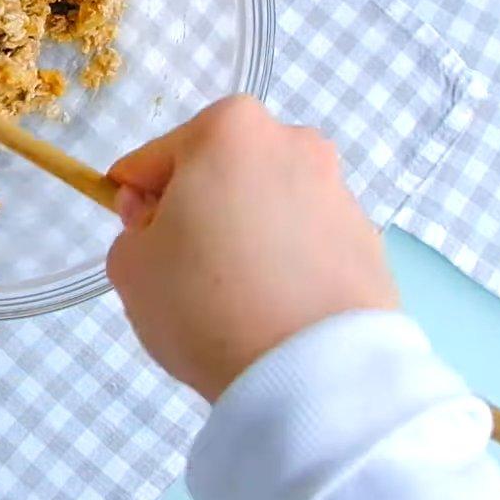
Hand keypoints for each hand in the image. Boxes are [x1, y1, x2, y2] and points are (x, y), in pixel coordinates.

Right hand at [105, 94, 397, 401]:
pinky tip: (274, 312)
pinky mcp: (368, 242)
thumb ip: (133, 231)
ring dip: (246, 238)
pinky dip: (286, 267)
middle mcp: (293, 143)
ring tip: (236, 301)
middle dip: (199, 213)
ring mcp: (338, 192)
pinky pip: (305, 246)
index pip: (154, 161)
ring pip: (266, 209)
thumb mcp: (131, 267)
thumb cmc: (206, 303)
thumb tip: (167, 228)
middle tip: (187, 274)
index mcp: (230, 128)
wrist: (312, 371)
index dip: (136, 204)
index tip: (142, 244)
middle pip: (219, 176)